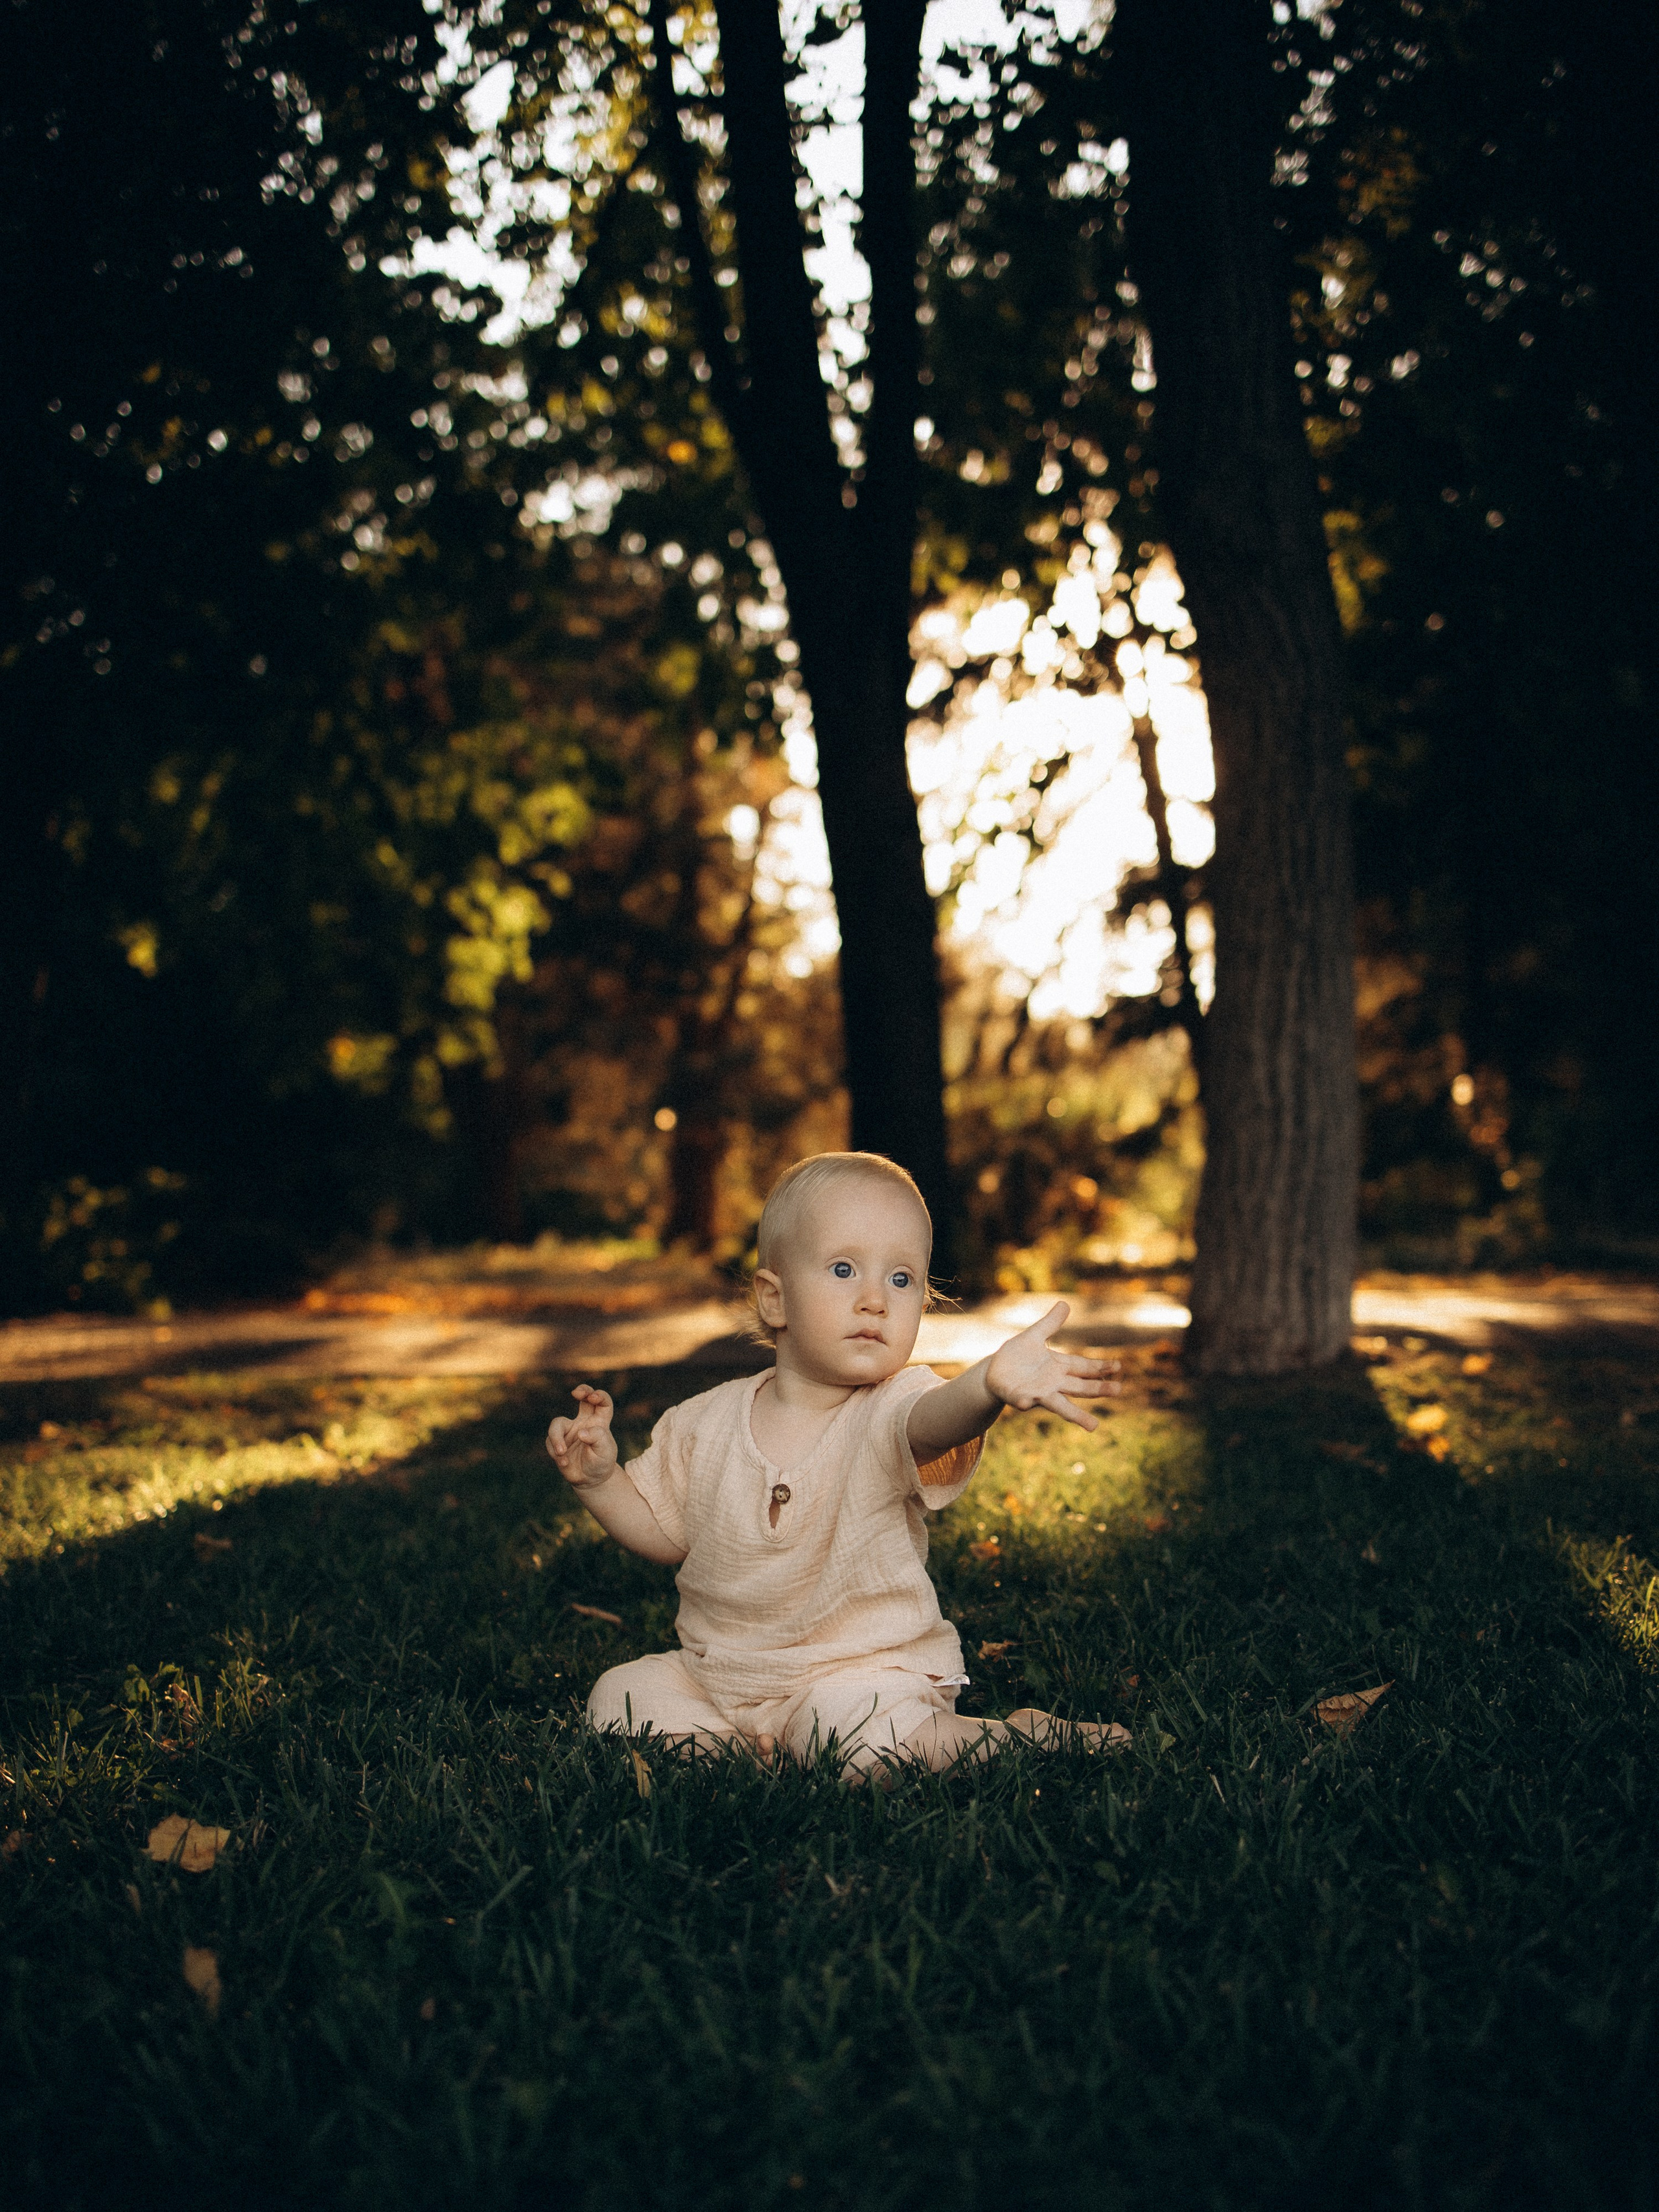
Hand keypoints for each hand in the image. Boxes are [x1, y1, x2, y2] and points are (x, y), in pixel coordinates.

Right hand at [545, 1385, 619, 1488]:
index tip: (592, 1398)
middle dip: (582, 1391)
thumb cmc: (601, 1462)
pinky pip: (550, 1442)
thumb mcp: (605, 1452)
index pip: (603, 1403)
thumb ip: (597, 1438)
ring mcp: (569, 1431)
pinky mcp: (558, 1442)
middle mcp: (584, 1422)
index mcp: (599, 1422)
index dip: (599, 1395)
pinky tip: (564, 1462)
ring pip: (557, 1424)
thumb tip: (581, 1432)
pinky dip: (556, 1453)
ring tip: (561, 1452)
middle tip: (576, 1393)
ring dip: (556, 1438)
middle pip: (583, 1398)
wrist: (591, 1480)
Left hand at [984, 1302, 1114, 1431]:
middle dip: (1097, 1389)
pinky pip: (1023, 1401)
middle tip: (1118, 1390)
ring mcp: (1038, 1393)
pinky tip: (1027, 1402)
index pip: (1082, 1367)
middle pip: (1078, 1387)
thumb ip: (1049, 1323)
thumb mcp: (1033, 1336)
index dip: (1099, 1367)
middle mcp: (1053, 1383)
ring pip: (1060, 1405)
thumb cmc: (1017, 1356)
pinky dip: (1025, 1402)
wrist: (994, 1372)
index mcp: (1058, 1367)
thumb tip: (1065, 1303)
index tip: (1118, 1366)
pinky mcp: (1019, 1398)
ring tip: (1094, 1426)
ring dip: (1076, 1415)